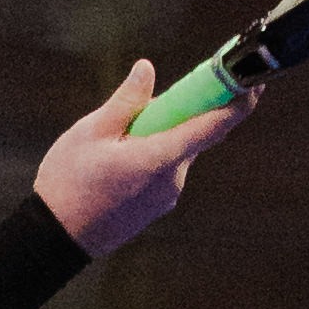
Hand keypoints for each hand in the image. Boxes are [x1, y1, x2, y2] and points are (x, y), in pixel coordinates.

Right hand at [32, 56, 241, 258]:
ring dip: (156, 136)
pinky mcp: (158, 204)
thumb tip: (146, 69)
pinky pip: (164, 168)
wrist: (56, 239)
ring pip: (175, 151)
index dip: (237, 102)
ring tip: (111, 145)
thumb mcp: (91, 132)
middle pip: (191, 133)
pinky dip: (150, 155)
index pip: (212, 126)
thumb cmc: (69, 183)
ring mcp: (167, 195)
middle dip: (174, 113)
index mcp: (159, 158)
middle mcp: (172, 179)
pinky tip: (115, 162)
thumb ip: (126, 101)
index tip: (252, 81)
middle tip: (139, 109)